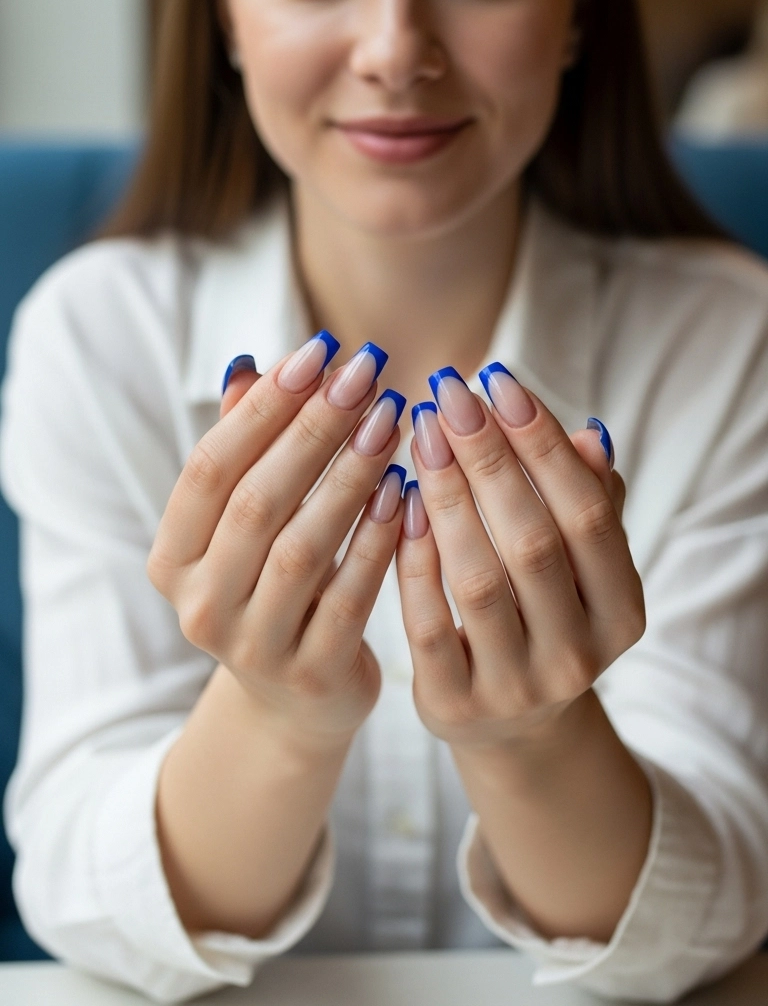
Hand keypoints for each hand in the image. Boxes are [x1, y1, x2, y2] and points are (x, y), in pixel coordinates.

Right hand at [148, 334, 405, 751]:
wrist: (297, 700)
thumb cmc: (273, 582)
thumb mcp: (246, 523)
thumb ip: (245, 450)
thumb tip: (249, 367)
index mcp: (172, 559)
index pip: (209, 467)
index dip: (263, 407)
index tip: (318, 351)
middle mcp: (201, 606)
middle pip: (256, 502)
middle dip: (314, 429)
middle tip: (366, 374)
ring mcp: (254, 646)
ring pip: (303, 547)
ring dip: (350, 476)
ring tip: (392, 420)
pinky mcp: (313, 673)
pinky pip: (351, 596)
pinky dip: (378, 539)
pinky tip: (405, 490)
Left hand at [396, 365, 643, 749]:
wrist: (509, 722)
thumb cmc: (545, 608)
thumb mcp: (581, 563)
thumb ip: (588, 499)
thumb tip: (589, 434)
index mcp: (622, 610)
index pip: (587, 512)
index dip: (544, 444)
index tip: (499, 381)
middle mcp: (578, 655)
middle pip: (533, 541)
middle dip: (488, 458)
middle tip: (447, 393)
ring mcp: (516, 686)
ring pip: (478, 579)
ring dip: (446, 496)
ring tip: (419, 433)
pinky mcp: (455, 703)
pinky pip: (427, 621)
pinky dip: (413, 557)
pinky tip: (397, 499)